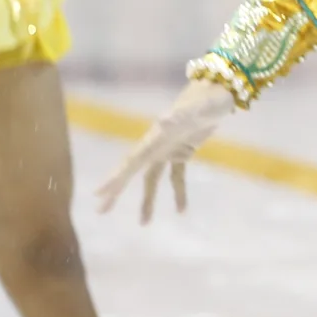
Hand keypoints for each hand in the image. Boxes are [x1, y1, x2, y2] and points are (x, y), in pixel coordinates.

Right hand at [96, 81, 237, 224]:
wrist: (219, 92)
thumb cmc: (206, 100)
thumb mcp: (195, 109)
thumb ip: (179, 116)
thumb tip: (162, 121)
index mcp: (154, 139)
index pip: (130, 163)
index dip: (114, 179)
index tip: (97, 194)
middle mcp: (156, 146)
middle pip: (132, 173)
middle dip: (116, 192)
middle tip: (100, 212)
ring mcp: (168, 149)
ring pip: (152, 179)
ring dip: (147, 200)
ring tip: (144, 224)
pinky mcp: (183, 152)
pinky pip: (177, 177)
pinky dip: (178, 193)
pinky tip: (181, 211)